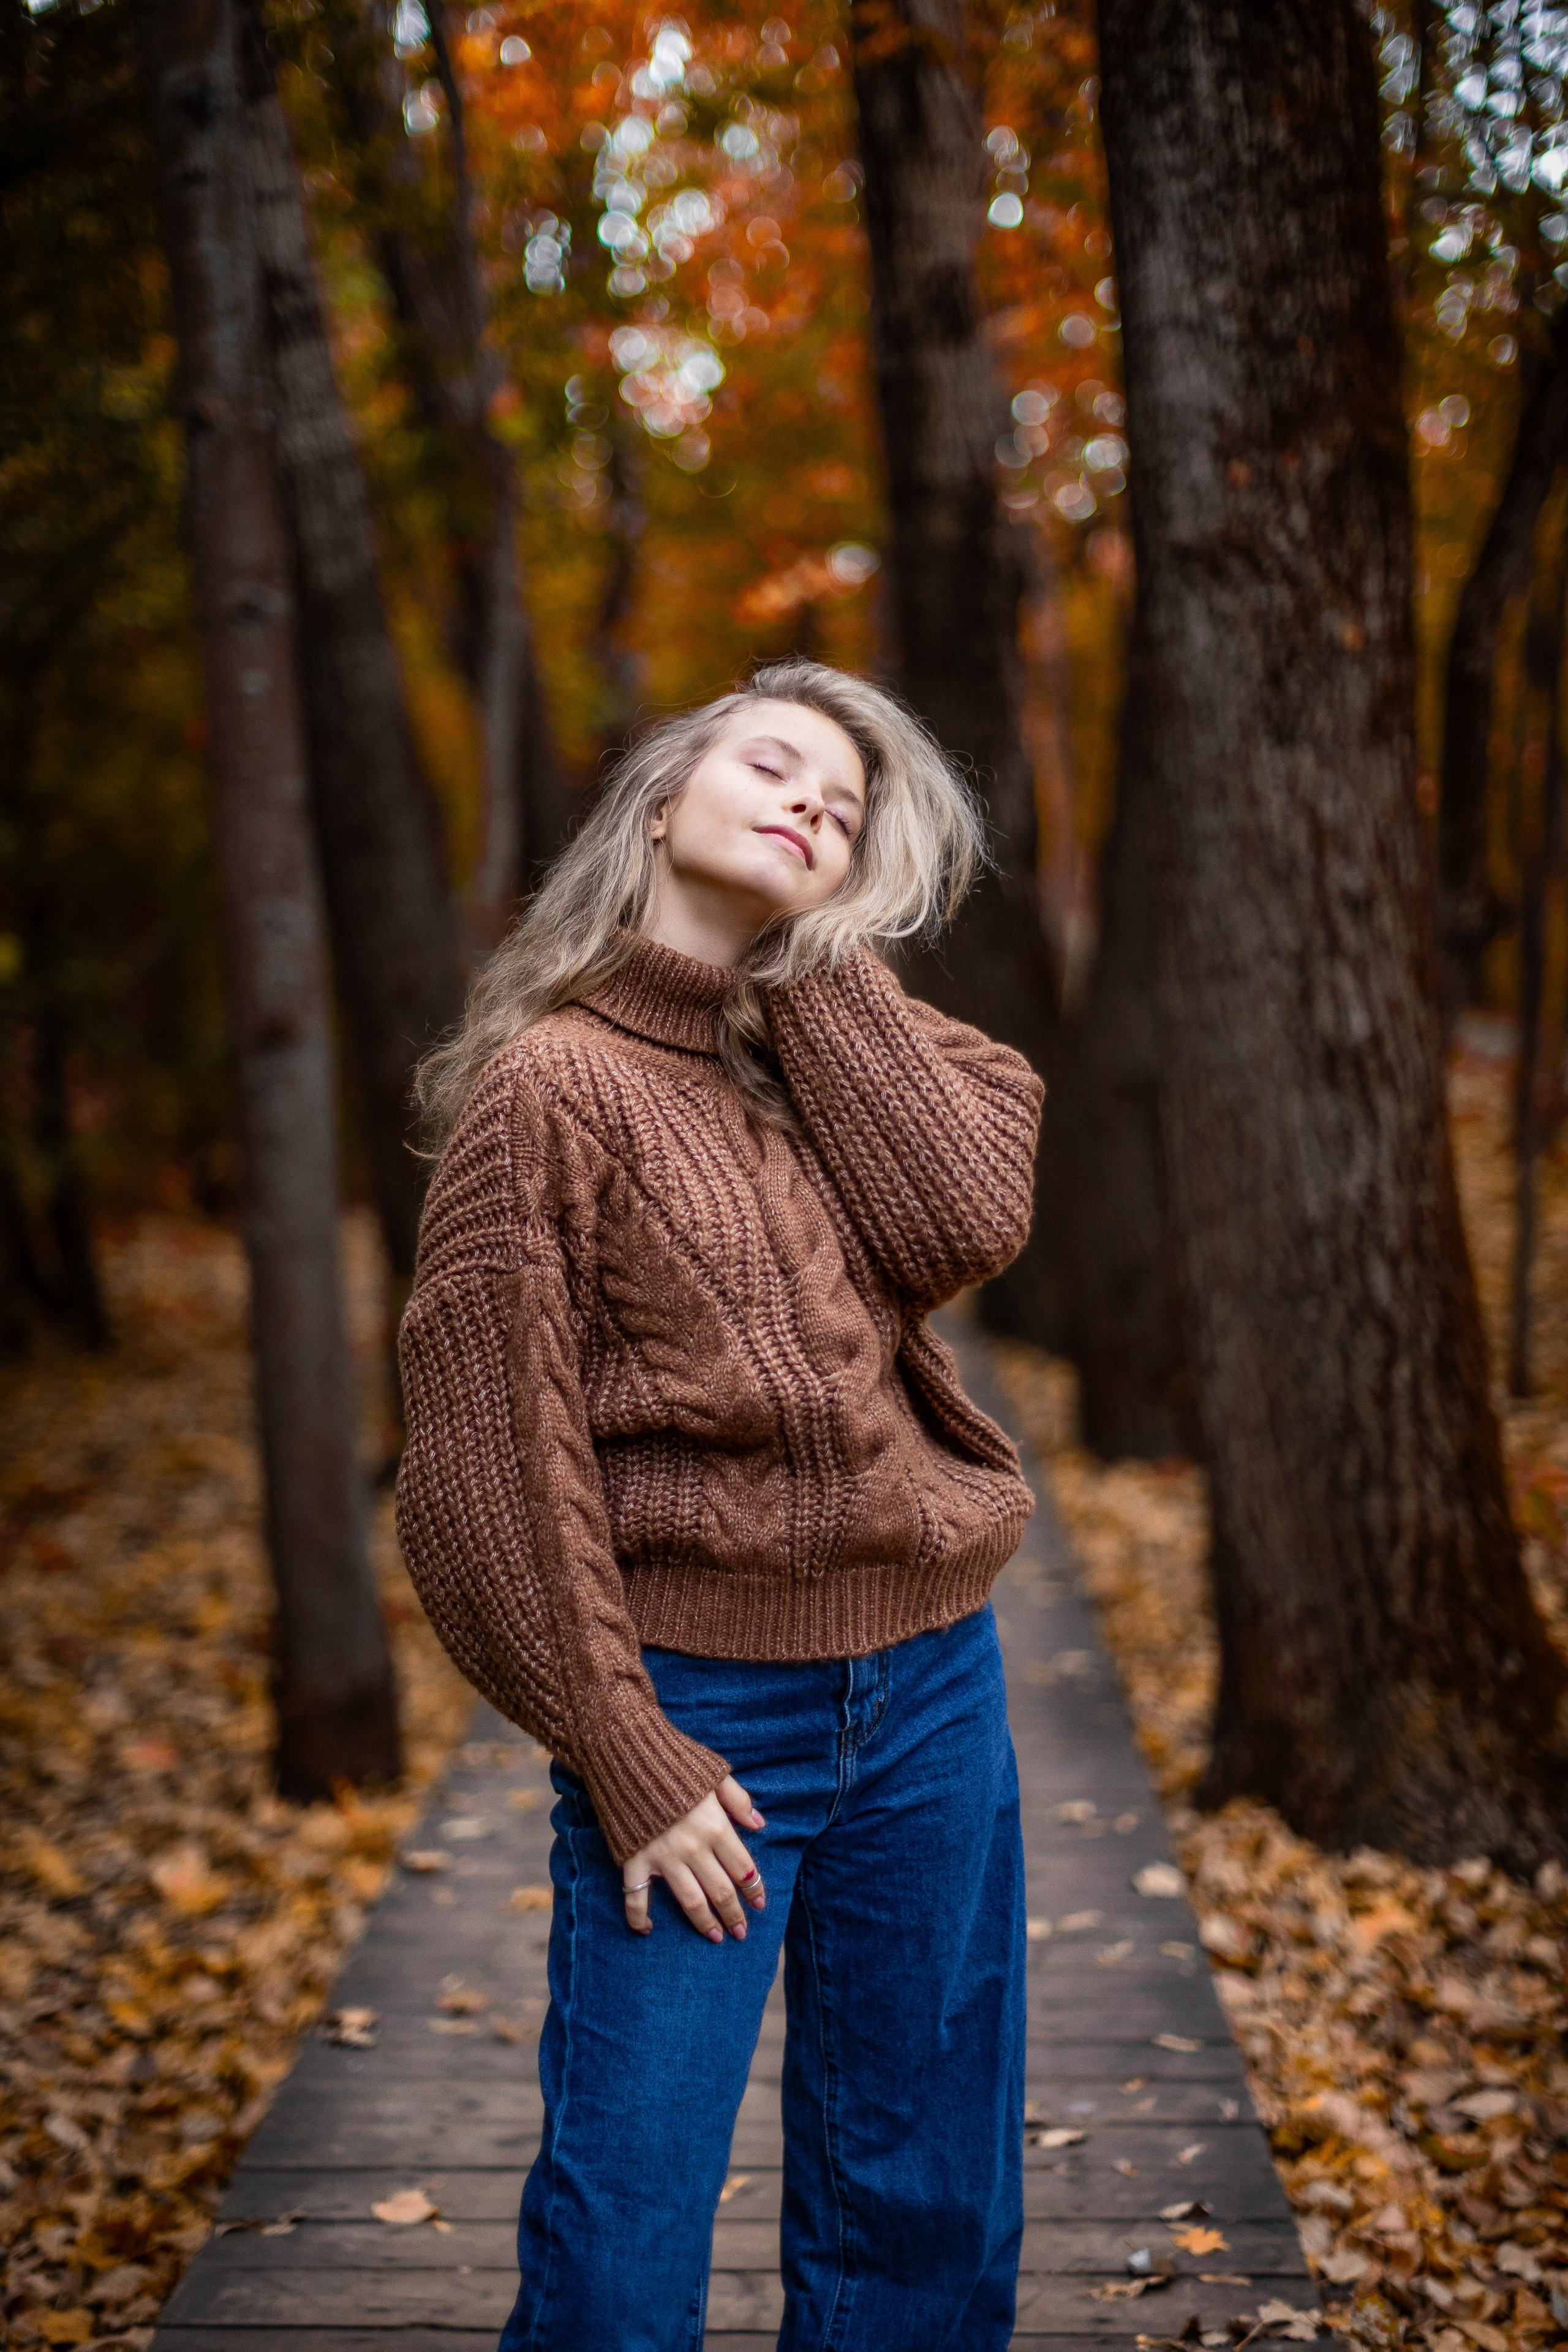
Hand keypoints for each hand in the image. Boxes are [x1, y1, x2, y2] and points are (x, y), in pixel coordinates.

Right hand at [622, 1776, 766, 1941]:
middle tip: (741, 1933)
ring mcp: (663, 1857)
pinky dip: (639, 1917)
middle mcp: (693, 1848)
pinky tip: (647, 1930)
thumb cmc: (675, 1761)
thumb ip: (738, 1800)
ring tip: (715, 1937)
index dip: (754, 1889)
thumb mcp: (715, 1773)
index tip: (760, 1904)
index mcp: (716, 1827)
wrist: (628, 1753)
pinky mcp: (634, 1860)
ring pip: (690, 1901)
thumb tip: (759, 1824)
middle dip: (734, 1914)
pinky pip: (636, 1898)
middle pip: (720, 1891)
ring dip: (704, 1923)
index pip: (743, 1867)